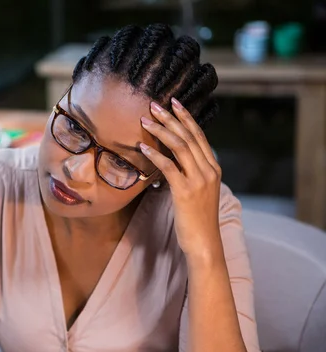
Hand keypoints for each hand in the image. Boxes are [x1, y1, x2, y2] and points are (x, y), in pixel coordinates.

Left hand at [139, 99, 221, 256]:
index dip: (186, 118)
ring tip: (145, 121)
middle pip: (188, 136)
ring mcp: (199, 180)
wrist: (204, 242)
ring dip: (161, 131)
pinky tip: (143, 147)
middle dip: (171, 118)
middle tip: (154, 105)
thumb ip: (191, 173)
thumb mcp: (199, 191)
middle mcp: (209, 170)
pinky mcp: (185, 191)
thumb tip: (174, 160)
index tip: (174, 103)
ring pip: (179, 147)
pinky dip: (155, 154)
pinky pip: (169, 167)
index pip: (199, 136)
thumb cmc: (197, 219)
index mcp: (213, 167)